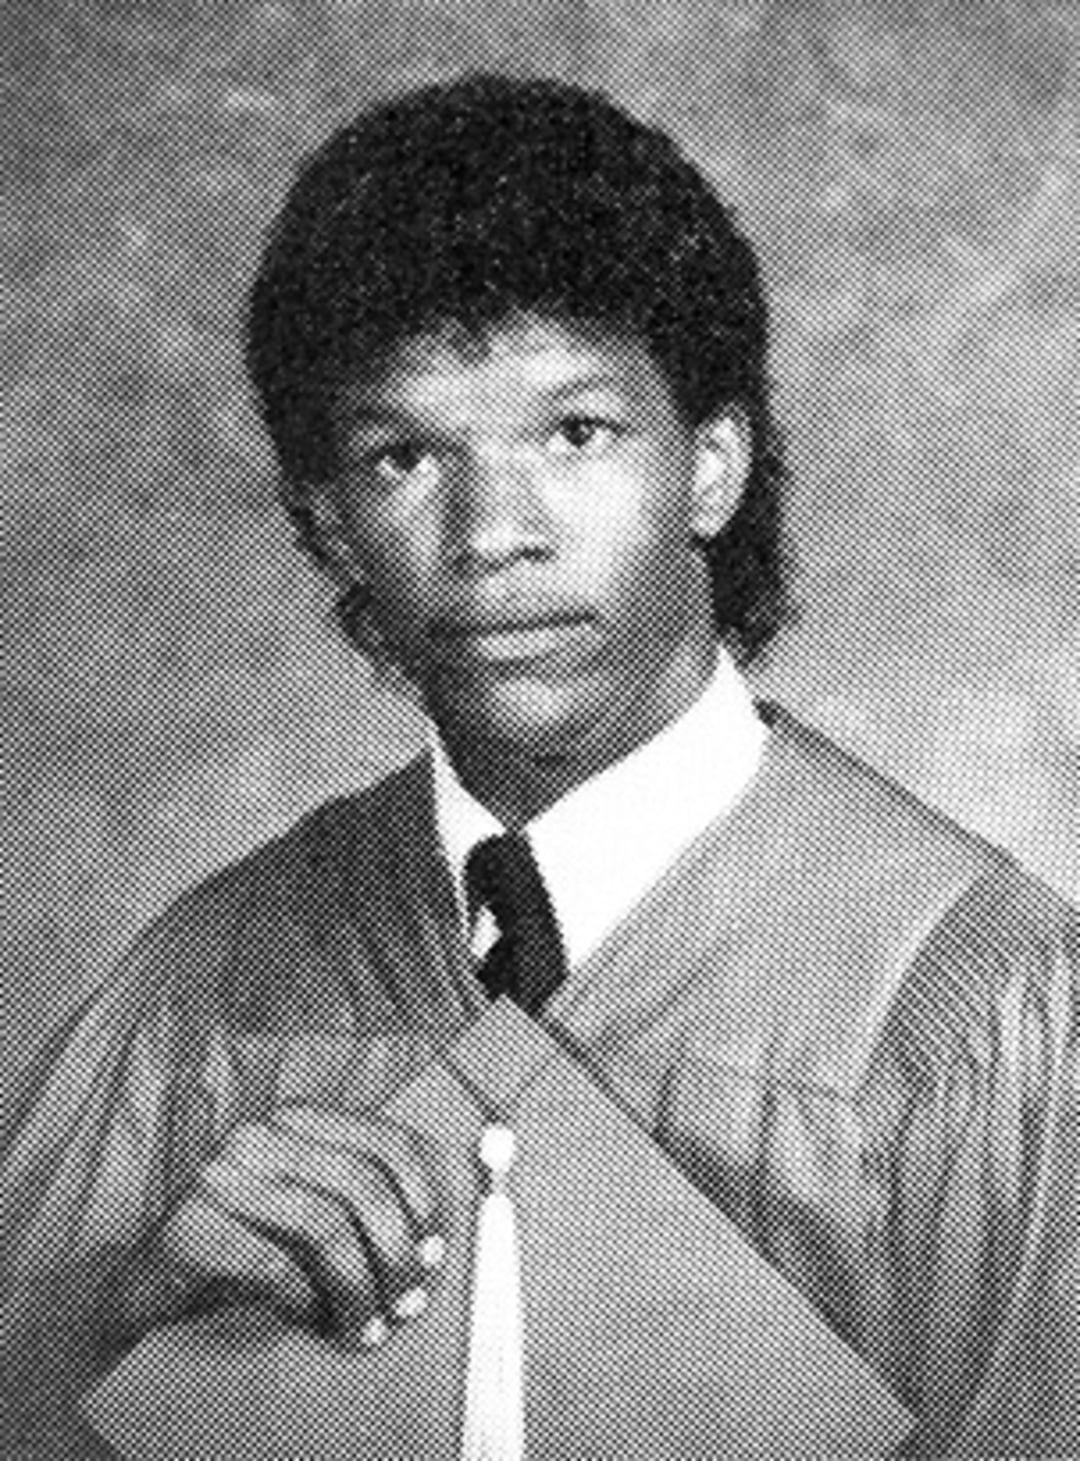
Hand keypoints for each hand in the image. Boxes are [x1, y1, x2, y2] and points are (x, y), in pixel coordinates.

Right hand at [118, 1108, 446, 1350]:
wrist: (152, 1283)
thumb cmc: (246, 1247)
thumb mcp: (311, 1210)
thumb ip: (362, 1205)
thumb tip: (430, 1245)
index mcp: (296, 1120)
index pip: (386, 1141)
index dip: (423, 1198)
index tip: (433, 1249)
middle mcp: (257, 1136)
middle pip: (362, 1185)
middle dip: (397, 1252)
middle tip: (407, 1303)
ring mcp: (219, 1177)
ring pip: (325, 1226)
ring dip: (359, 1288)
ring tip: (365, 1325)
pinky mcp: (191, 1227)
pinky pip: (275, 1268)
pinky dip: (306, 1302)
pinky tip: (312, 1318)